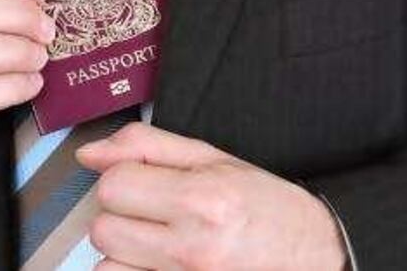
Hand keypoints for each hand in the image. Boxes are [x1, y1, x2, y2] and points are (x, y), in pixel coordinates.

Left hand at [77, 124, 346, 270]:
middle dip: (121, 214)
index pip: (113, 186)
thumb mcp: (213, 159)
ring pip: (106, 266)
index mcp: (200, 199)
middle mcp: (191, 248)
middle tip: (153, 211)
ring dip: (123, 250)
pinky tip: (158, 262)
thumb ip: (146, 147)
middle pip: (103, 228)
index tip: (144, 181)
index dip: (122, 178)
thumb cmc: (267, 207)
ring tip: (158, 240)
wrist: (317, 254)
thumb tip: (89, 153)